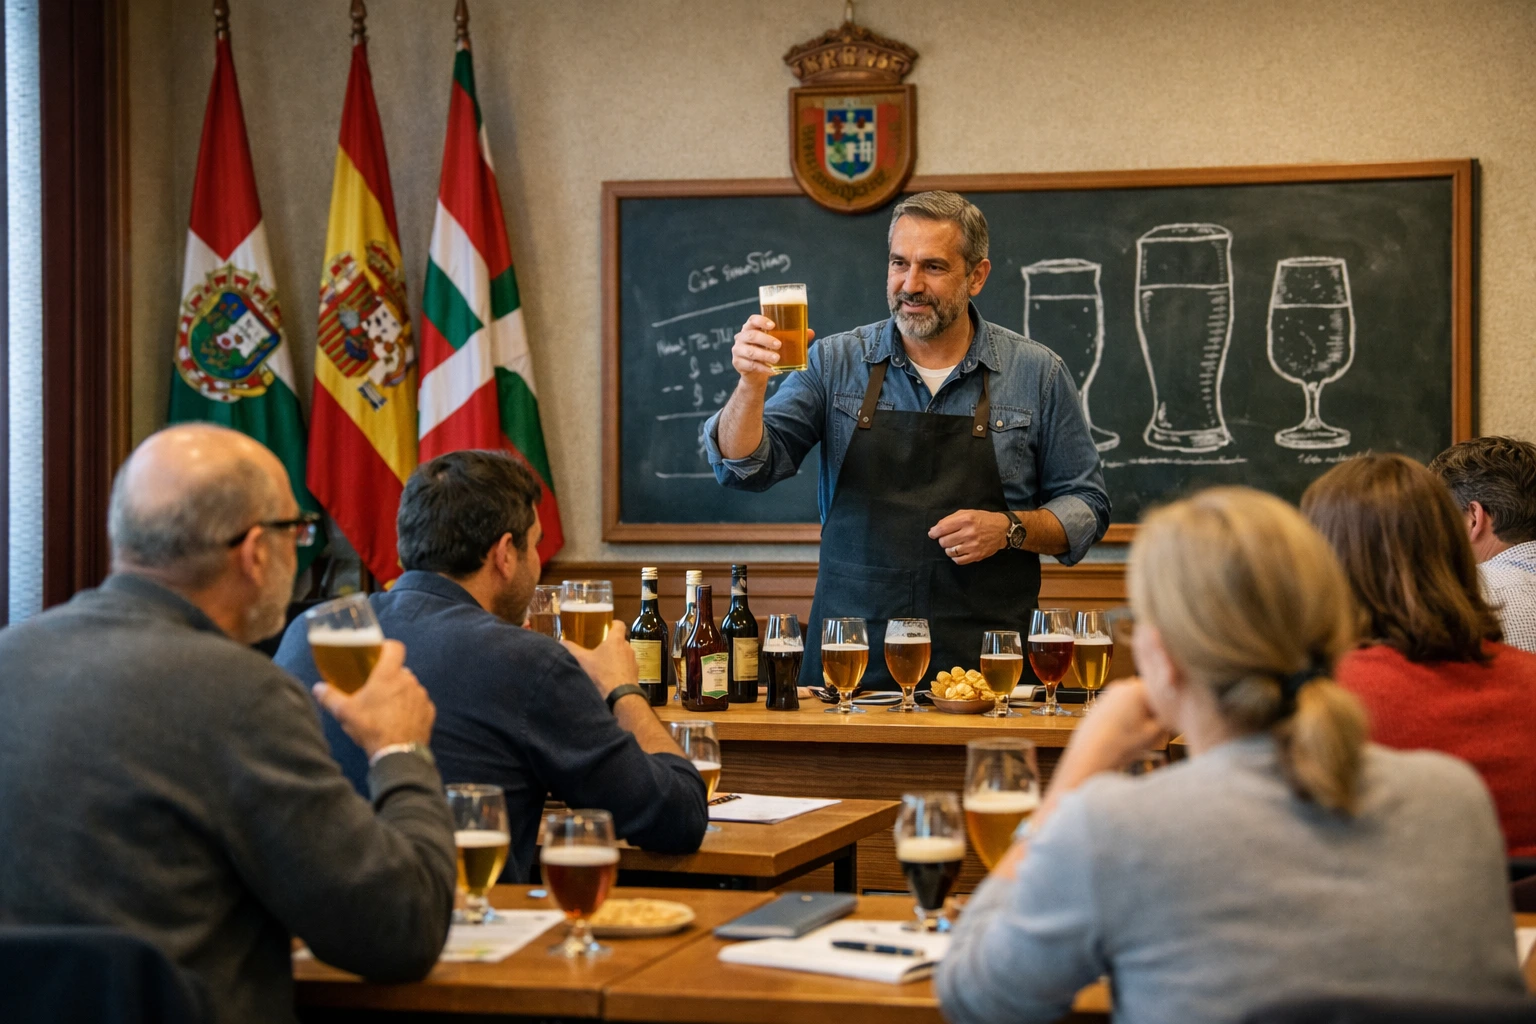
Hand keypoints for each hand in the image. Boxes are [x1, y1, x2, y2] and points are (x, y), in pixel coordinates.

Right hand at [312, 640, 434, 757]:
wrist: (398, 754)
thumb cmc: (371, 728)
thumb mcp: (345, 712)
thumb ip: (330, 696)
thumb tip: (317, 688)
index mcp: (389, 675)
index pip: (395, 647)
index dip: (387, 647)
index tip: (378, 653)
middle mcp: (409, 681)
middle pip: (400, 670)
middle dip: (389, 677)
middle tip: (376, 689)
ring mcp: (421, 696)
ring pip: (410, 687)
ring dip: (400, 693)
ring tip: (386, 709)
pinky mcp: (429, 711)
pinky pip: (419, 703)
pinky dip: (411, 708)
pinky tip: (399, 720)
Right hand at [561, 621, 636, 698]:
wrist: (620, 697)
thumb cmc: (601, 675)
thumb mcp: (582, 660)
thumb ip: (571, 649)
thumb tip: (561, 641)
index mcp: (616, 640)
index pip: (619, 624)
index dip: (612, 624)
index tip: (604, 627)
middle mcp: (628, 648)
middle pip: (620, 640)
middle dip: (610, 643)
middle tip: (598, 647)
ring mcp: (633, 661)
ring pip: (624, 654)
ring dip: (616, 657)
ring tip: (603, 664)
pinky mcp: (635, 674)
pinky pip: (627, 667)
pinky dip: (620, 669)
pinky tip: (610, 677)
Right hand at [731, 314, 814, 387]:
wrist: (756, 374)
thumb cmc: (768, 352)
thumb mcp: (779, 344)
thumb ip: (793, 337)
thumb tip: (810, 332)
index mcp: (751, 327)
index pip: (752, 319)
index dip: (761, 320)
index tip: (773, 325)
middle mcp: (742, 337)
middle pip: (752, 335)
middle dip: (766, 340)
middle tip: (779, 345)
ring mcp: (738, 350)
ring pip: (751, 351)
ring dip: (764, 355)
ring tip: (777, 359)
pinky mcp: (738, 363)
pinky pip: (750, 365)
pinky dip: (763, 368)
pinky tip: (772, 370)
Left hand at [929, 509, 1009, 564]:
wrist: (1002, 529)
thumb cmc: (982, 519)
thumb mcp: (967, 513)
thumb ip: (950, 519)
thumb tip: (935, 530)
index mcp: (966, 519)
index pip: (942, 528)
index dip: (934, 532)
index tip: (932, 534)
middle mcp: (969, 533)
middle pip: (944, 542)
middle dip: (943, 540)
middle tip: (948, 538)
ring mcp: (973, 546)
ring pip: (949, 552)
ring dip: (949, 549)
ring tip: (954, 544)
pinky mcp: (977, 555)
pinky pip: (958, 560)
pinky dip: (955, 557)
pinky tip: (959, 551)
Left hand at [1057, 679, 1167, 777]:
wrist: (1090, 755)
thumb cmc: (1122, 745)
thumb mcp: (1155, 733)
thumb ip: (1168, 718)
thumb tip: (1173, 712)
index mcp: (1137, 688)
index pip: (1164, 694)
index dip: (1168, 711)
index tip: (1166, 726)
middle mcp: (1122, 686)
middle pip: (1149, 698)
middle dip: (1153, 713)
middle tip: (1151, 733)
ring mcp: (1109, 694)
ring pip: (1135, 704)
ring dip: (1140, 717)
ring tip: (1135, 737)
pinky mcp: (1100, 705)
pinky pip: (1121, 710)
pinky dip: (1125, 720)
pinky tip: (1123, 736)